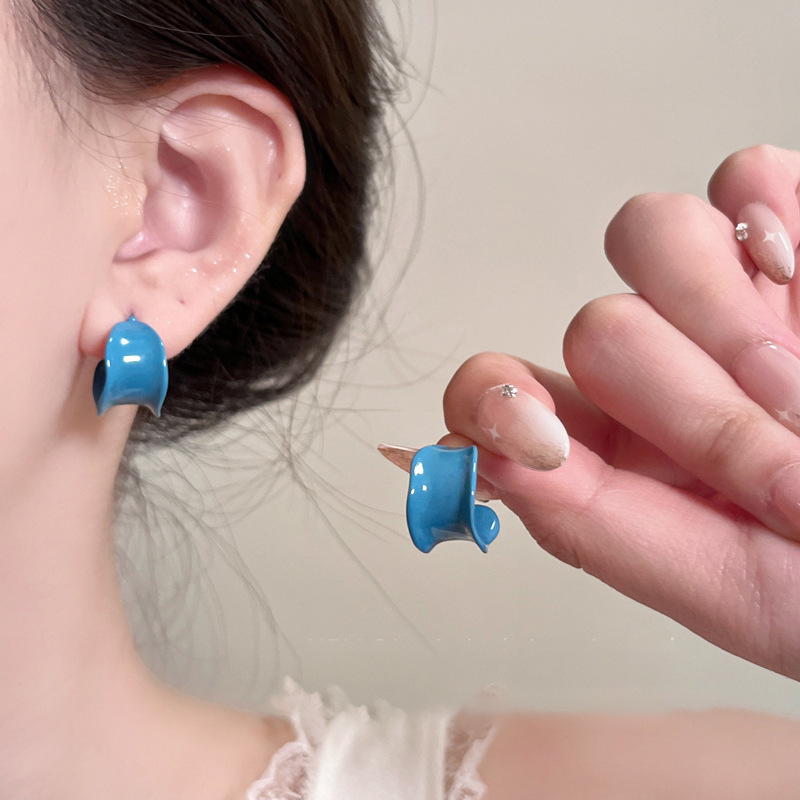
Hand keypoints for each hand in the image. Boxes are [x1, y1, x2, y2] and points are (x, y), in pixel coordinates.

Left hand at [441, 146, 799, 680]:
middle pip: (595, 325)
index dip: (499, 405)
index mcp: (617, 453)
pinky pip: (747, 181)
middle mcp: (659, 368)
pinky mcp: (795, 238)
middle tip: (774, 448)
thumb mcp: (735, 589)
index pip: (495, 393)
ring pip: (650, 230)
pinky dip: (774, 220)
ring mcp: (728, 298)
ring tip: (799, 385)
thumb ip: (595, 527)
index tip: (548, 440)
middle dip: (685, 393)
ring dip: (725, 314)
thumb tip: (485, 458)